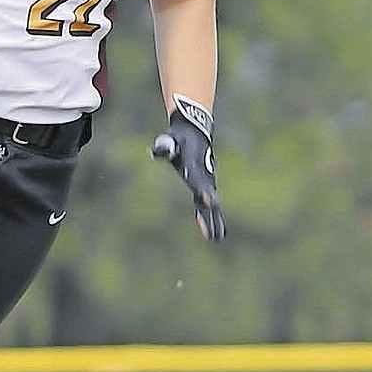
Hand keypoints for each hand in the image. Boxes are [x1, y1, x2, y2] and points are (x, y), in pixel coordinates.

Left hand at [151, 94, 225, 240]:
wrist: (196, 133)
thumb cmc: (179, 138)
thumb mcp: (170, 139)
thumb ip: (165, 146)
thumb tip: (155, 151)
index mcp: (194, 166)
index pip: (196, 180)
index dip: (200, 189)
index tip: (205, 199)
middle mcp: (203, 177)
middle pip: (206, 197)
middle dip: (209, 212)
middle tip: (213, 229)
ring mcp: (206, 183)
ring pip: (210, 205)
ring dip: (212, 220)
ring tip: (216, 237)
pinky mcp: (206, 187)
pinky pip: (208, 206)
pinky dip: (211, 219)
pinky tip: (214, 234)